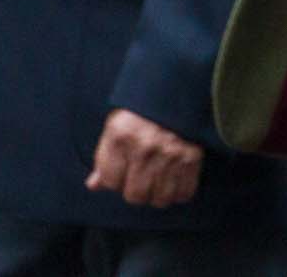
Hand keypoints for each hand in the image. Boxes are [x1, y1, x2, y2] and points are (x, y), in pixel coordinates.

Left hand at [85, 109, 200, 207]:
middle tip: (142, 178)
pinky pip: (185, 192)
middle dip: (137, 191)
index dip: (115, 180)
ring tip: (160, 181)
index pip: (110, 181)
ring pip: (160, 198)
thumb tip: (94, 186)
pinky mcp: (193, 156)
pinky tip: (177, 180)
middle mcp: (144, 147)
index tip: (123, 171)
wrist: (183, 88)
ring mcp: (170, 153)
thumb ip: (105, 157)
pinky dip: (181, 192)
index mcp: (121, 135)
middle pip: (135, 195)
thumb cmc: (146, 108)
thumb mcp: (118, 124)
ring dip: (159, 194)